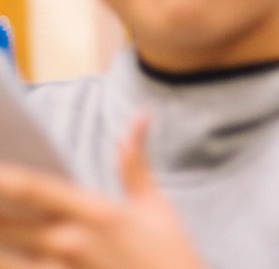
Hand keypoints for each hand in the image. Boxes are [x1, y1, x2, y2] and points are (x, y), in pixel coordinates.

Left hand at [0, 115, 205, 268]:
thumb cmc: (170, 255)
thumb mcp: (155, 205)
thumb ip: (134, 162)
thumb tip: (141, 115)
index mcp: (97, 213)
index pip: (36, 189)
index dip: (3, 177)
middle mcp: (72, 243)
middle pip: (6, 226)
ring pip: (5, 259)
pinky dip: (8, 263)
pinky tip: (5, 255)